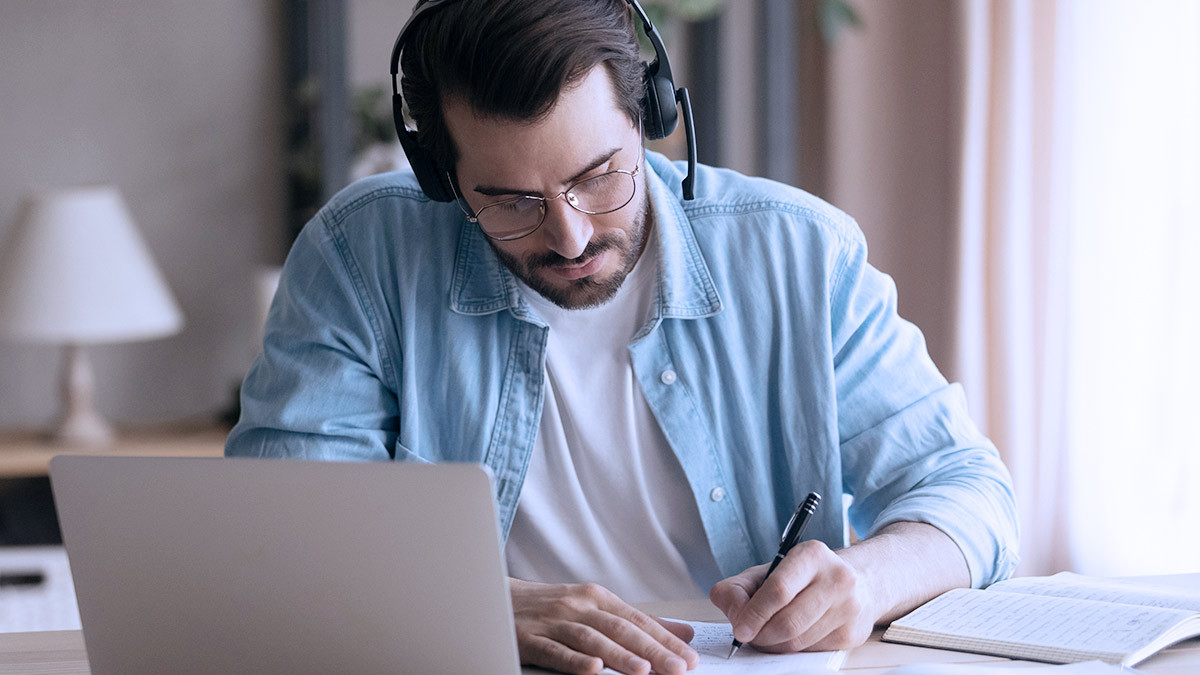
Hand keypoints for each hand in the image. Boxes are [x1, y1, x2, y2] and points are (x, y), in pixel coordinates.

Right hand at [510, 578, 699, 674]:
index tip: (690, 657)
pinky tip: (592, 669)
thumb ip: (637, 622)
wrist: (497, 598)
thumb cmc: (550, 608)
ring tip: (644, 671)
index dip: (666, 639)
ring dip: (619, 655)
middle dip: (653, 650)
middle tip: (679, 668)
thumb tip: (683, 633)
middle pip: (621, 629)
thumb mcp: (594, 608)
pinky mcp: (530, 638)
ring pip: (592, 639)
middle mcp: (578, 607)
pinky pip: (554, 651)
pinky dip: (574, 660)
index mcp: (597, 598)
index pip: (639, 620)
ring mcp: (553, 622)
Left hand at [709, 540, 875, 652]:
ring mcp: (848, 608)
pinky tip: (791, 636)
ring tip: (767, 635)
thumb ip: (739, 588)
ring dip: (774, 645)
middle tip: (750, 636)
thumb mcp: (768, 571)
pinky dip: (793, 650)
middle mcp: (836, 579)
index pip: (779, 590)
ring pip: (798, 642)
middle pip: (788, 622)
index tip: (740, 629)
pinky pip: (811, 652)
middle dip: (761, 635)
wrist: (859, 583)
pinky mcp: (852, 633)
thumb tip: (733, 616)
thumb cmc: (804, 578)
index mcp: (812, 555)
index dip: (754, 614)